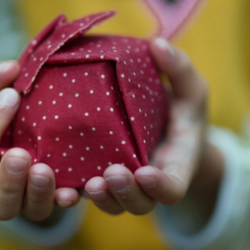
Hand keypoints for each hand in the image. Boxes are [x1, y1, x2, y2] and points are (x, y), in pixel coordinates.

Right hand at [0, 60, 80, 221]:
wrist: (46, 126)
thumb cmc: (11, 110)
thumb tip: (8, 69)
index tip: (11, 95)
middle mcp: (2, 192)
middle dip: (8, 181)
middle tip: (20, 155)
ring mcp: (32, 200)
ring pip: (32, 212)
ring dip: (39, 193)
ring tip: (46, 170)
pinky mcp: (60, 198)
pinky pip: (66, 207)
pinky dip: (69, 199)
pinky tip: (75, 189)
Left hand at [83, 38, 223, 216]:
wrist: (167, 129)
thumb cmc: (182, 111)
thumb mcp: (190, 89)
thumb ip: (180, 70)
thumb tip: (158, 44)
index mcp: (176, 166)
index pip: (173, 188)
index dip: (161, 186)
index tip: (146, 171)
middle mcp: (150, 184)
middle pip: (140, 203)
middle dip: (125, 193)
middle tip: (111, 173)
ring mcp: (125, 185)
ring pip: (112, 204)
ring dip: (100, 198)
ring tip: (87, 183)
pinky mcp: (102, 178)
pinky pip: (89, 193)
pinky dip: (75, 193)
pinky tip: (60, 184)